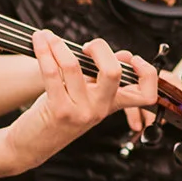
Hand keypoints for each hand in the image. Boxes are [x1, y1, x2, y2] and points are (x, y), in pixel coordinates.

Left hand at [2, 32, 159, 167]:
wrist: (34, 144)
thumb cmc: (58, 114)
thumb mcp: (85, 96)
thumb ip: (101, 76)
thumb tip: (123, 54)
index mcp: (112, 104)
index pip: (146, 94)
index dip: (147, 73)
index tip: (133, 59)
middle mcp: (100, 108)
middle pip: (113, 72)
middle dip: (100, 48)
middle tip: (86, 46)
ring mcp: (81, 112)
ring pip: (73, 66)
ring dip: (57, 45)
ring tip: (46, 36)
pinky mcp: (59, 111)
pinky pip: (52, 73)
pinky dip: (44, 52)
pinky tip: (39, 42)